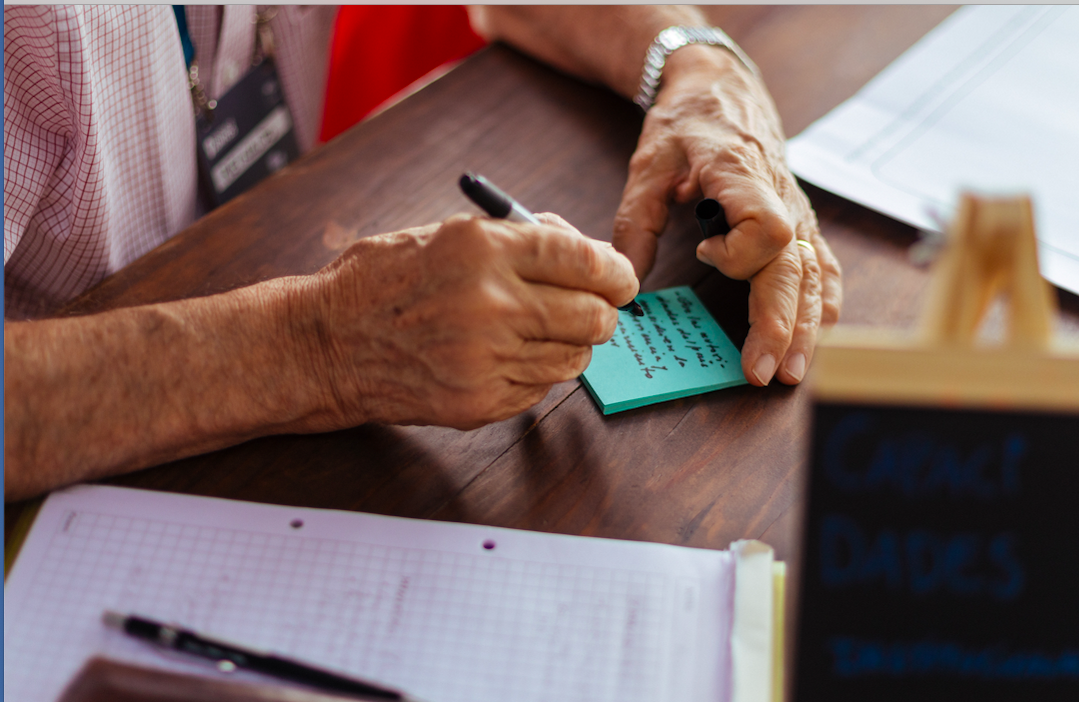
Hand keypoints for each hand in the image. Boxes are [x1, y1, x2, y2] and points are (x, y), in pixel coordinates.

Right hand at [297, 214, 638, 429]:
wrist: (324, 344)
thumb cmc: (381, 281)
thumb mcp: (444, 236)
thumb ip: (515, 240)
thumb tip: (582, 250)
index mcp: (483, 248)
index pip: (585, 259)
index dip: (615, 271)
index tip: (621, 278)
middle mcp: (491, 303)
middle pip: (594, 315)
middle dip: (601, 311)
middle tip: (591, 309)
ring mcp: (486, 358)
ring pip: (574, 357)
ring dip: (568, 344)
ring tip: (537, 331)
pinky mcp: (479, 401)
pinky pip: (541, 389)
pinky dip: (535, 373)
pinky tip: (504, 358)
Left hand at [612, 46, 841, 385]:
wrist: (719, 87)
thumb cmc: (685, 122)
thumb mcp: (647, 164)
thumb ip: (635, 222)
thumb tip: (625, 283)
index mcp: (742, 173)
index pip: (768, 226)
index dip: (740, 252)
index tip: (705, 254)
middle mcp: (780, 193)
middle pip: (794, 266)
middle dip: (780, 323)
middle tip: (763, 372)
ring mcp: (796, 207)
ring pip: (812, 273)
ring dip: (804, 325)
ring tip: (791, 370)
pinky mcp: (799, 218)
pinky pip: (821, 263)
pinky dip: (822, 299)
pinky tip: (820, 331)